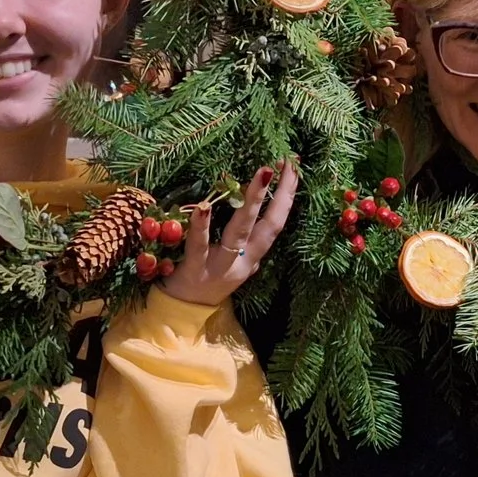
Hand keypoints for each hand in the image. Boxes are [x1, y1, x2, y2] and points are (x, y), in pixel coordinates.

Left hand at [160, 162, 299, 306]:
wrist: (183, 312)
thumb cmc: (209, 281)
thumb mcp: (237, 266)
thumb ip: (250, 248)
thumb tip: (265, 220)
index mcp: (254, 255)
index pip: (277, 222)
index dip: (287, 195)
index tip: (294, 167)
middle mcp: (243, 259)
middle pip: (268, 224)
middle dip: (280, 193)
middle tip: (285, 164)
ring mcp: (221, 264)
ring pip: (240, 230)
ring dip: (252, 201)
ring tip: (261, 174)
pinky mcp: (196, 267)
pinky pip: (200, 245)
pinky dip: (202, 226)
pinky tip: (205, 206)